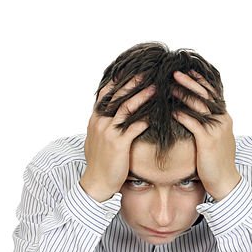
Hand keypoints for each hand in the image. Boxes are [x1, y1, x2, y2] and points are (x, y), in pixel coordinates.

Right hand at [79, 75, 154, 201]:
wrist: (97, 182)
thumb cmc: (100, 162)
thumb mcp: (96, 139)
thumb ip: (102, 124)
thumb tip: (109, 113)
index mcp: (95, 119)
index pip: (105, 94)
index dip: (117, 81)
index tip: (129, 70)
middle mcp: (100, 122)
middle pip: (116, 96)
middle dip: (131, 83)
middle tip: (146, 72)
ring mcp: (109, 132)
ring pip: (126, 109)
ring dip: (141, 97)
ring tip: (155, 88)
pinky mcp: (119, 144)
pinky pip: (134, 127)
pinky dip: (145, 119)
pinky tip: (156, 114)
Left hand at [171, 70, 241, 200]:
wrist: (225, 180)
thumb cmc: (217, 161)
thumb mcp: (217, 138)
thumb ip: (210, 124)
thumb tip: (199, 114)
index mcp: (224, 117)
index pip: (212, 93)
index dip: (199, 81)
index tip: (187, 71)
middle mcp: (222, 119)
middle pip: (205, 95)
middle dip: (189, 82)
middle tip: (174, 72)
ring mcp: (216, 129)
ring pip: (198, 106)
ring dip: (183, 94)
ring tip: (169, 86)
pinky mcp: (208, 140)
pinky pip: (193, 123)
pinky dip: (181, 115)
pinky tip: (170, 110)